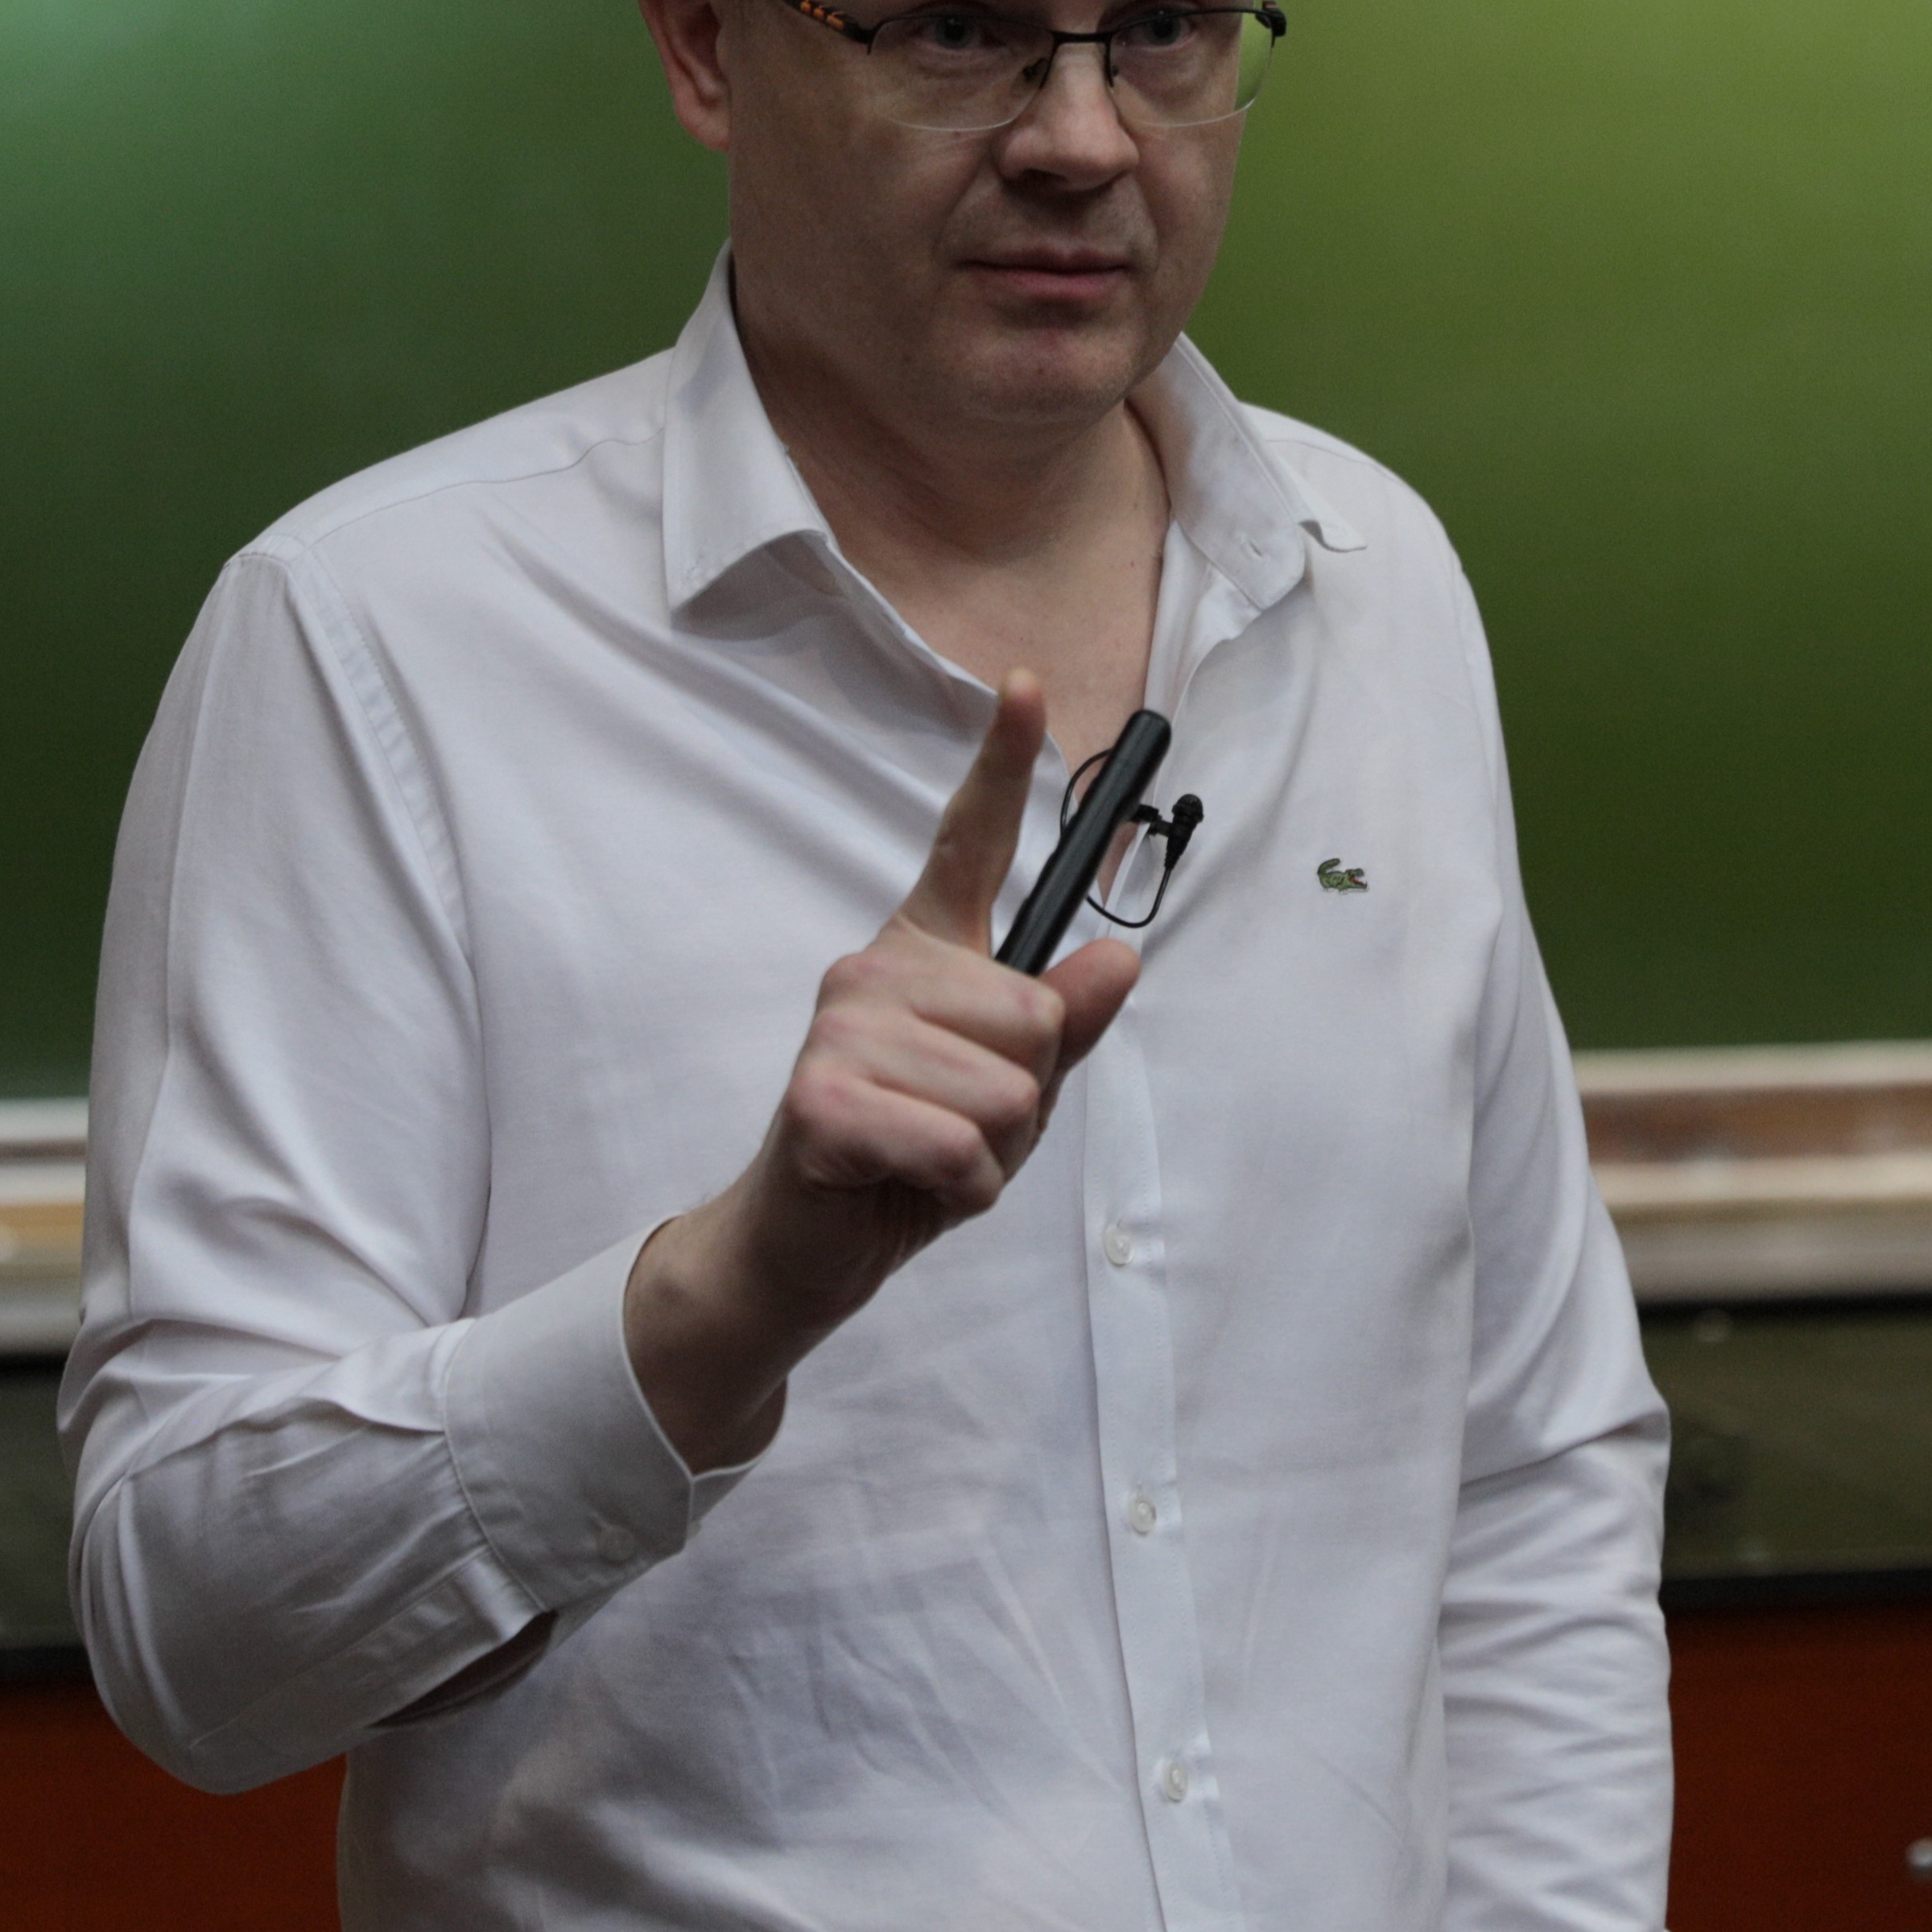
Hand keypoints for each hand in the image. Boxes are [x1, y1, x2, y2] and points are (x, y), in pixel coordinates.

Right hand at [624, 671, 1142, 1470]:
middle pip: (1033, 1018)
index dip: (1000, 763)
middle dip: (1023, 1100)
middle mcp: (875, 966)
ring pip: (1005, 1090)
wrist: (811, 1248)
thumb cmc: (913, 1159)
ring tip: (927, 1159)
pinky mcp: (820, 1095)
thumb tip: (1120, 960)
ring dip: (990, 1154)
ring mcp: (841, 1025)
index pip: (966, 843)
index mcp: (925, 951)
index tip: (1026, 684)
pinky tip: (905, 1186)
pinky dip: (957, 1188)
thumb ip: (1062, 1029)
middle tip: (955, 1129)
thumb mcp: (1013, 1096)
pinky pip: (957, 1145)